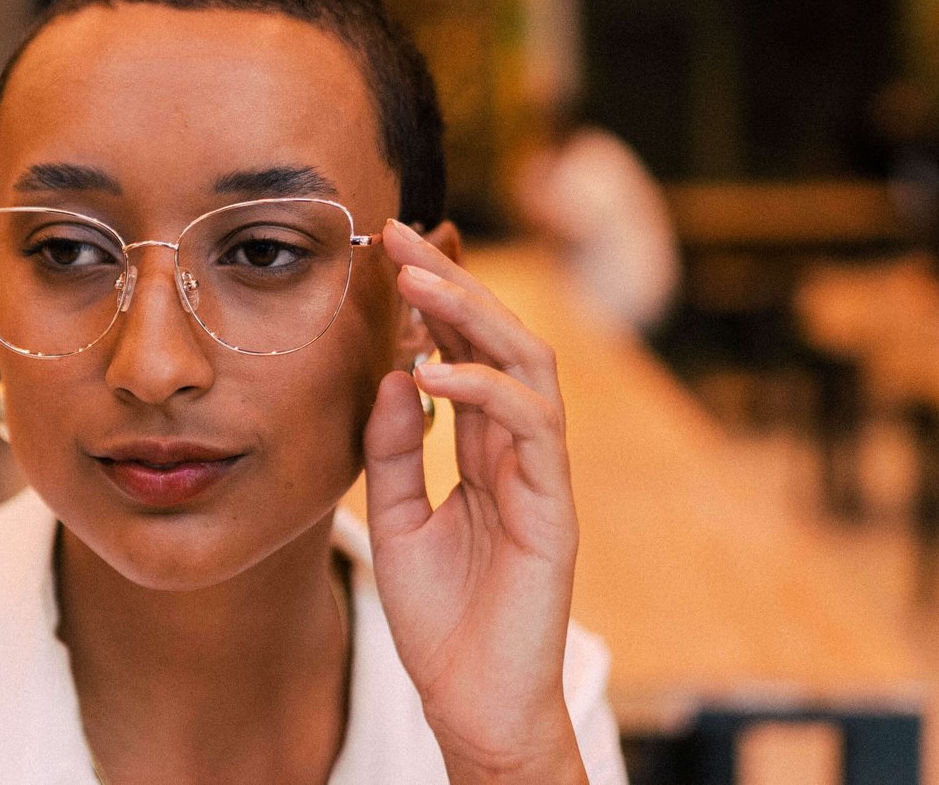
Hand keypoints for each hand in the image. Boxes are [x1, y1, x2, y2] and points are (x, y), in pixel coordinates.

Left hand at [363, 219, 585, 783]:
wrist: (471, 702)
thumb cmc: (440, 617)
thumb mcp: (396, 518)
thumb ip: (392, 449)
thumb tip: (393, 373)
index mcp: (482, 450)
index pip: (466, 353)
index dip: (432, 302)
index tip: (385, 252)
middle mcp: (518, 450)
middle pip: (500, 342)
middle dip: (452, 284)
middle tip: (400, 235)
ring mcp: (541, 475)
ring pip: (529, 366)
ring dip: (474, 317)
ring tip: (418, 281)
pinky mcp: (553, 508)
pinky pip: (532, 427)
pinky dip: (484, 390)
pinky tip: (433, 372)